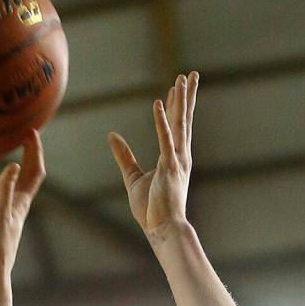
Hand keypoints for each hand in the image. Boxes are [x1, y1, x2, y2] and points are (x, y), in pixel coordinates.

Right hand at [0, 128, 45, 281]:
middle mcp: (7, 206)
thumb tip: (14, 165)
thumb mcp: (1, 215)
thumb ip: (7, 191)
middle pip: (15, 176)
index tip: (30, 132)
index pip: (33, 173)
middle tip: (12, 134)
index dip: (34, 153)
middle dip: (18, 155)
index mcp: (20, 204)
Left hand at [108, 71, 198, 239]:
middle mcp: (180, 156)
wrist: (162, 230)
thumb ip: (124, 155)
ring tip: (182, 79)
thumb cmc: (151, 209)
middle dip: (188, 96)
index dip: (176, 105)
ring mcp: (176, 161)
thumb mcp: (132, 177)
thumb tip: (112, 136)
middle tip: (192, 75)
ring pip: (179, 124)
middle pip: (184, 120)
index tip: (177, 86)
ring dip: (181, 101)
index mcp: (173, 159)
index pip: (176, 126)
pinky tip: (160, 102)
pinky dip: (162, 121)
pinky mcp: (169, 168)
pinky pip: (165, 139)